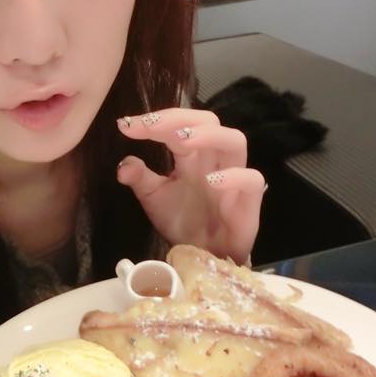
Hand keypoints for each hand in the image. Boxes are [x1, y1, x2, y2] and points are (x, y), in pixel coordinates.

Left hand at [115, 108, 265, 263]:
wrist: (201, 258)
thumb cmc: (183, 221)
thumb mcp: (154, 198)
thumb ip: (140, 178)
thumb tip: (123, 165)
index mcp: (191, 156)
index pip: (178, 125)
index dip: (155, 121)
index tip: (127, 125)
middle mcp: (213, 160)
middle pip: (209, 121)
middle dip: (180, 118)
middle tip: (151, 125)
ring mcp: (233, 177)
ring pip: (235, 141)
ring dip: (208, 136)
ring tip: (181, 139)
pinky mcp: (248, 202)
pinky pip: (252, 180)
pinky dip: (234, 176)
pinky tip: (211, 181)